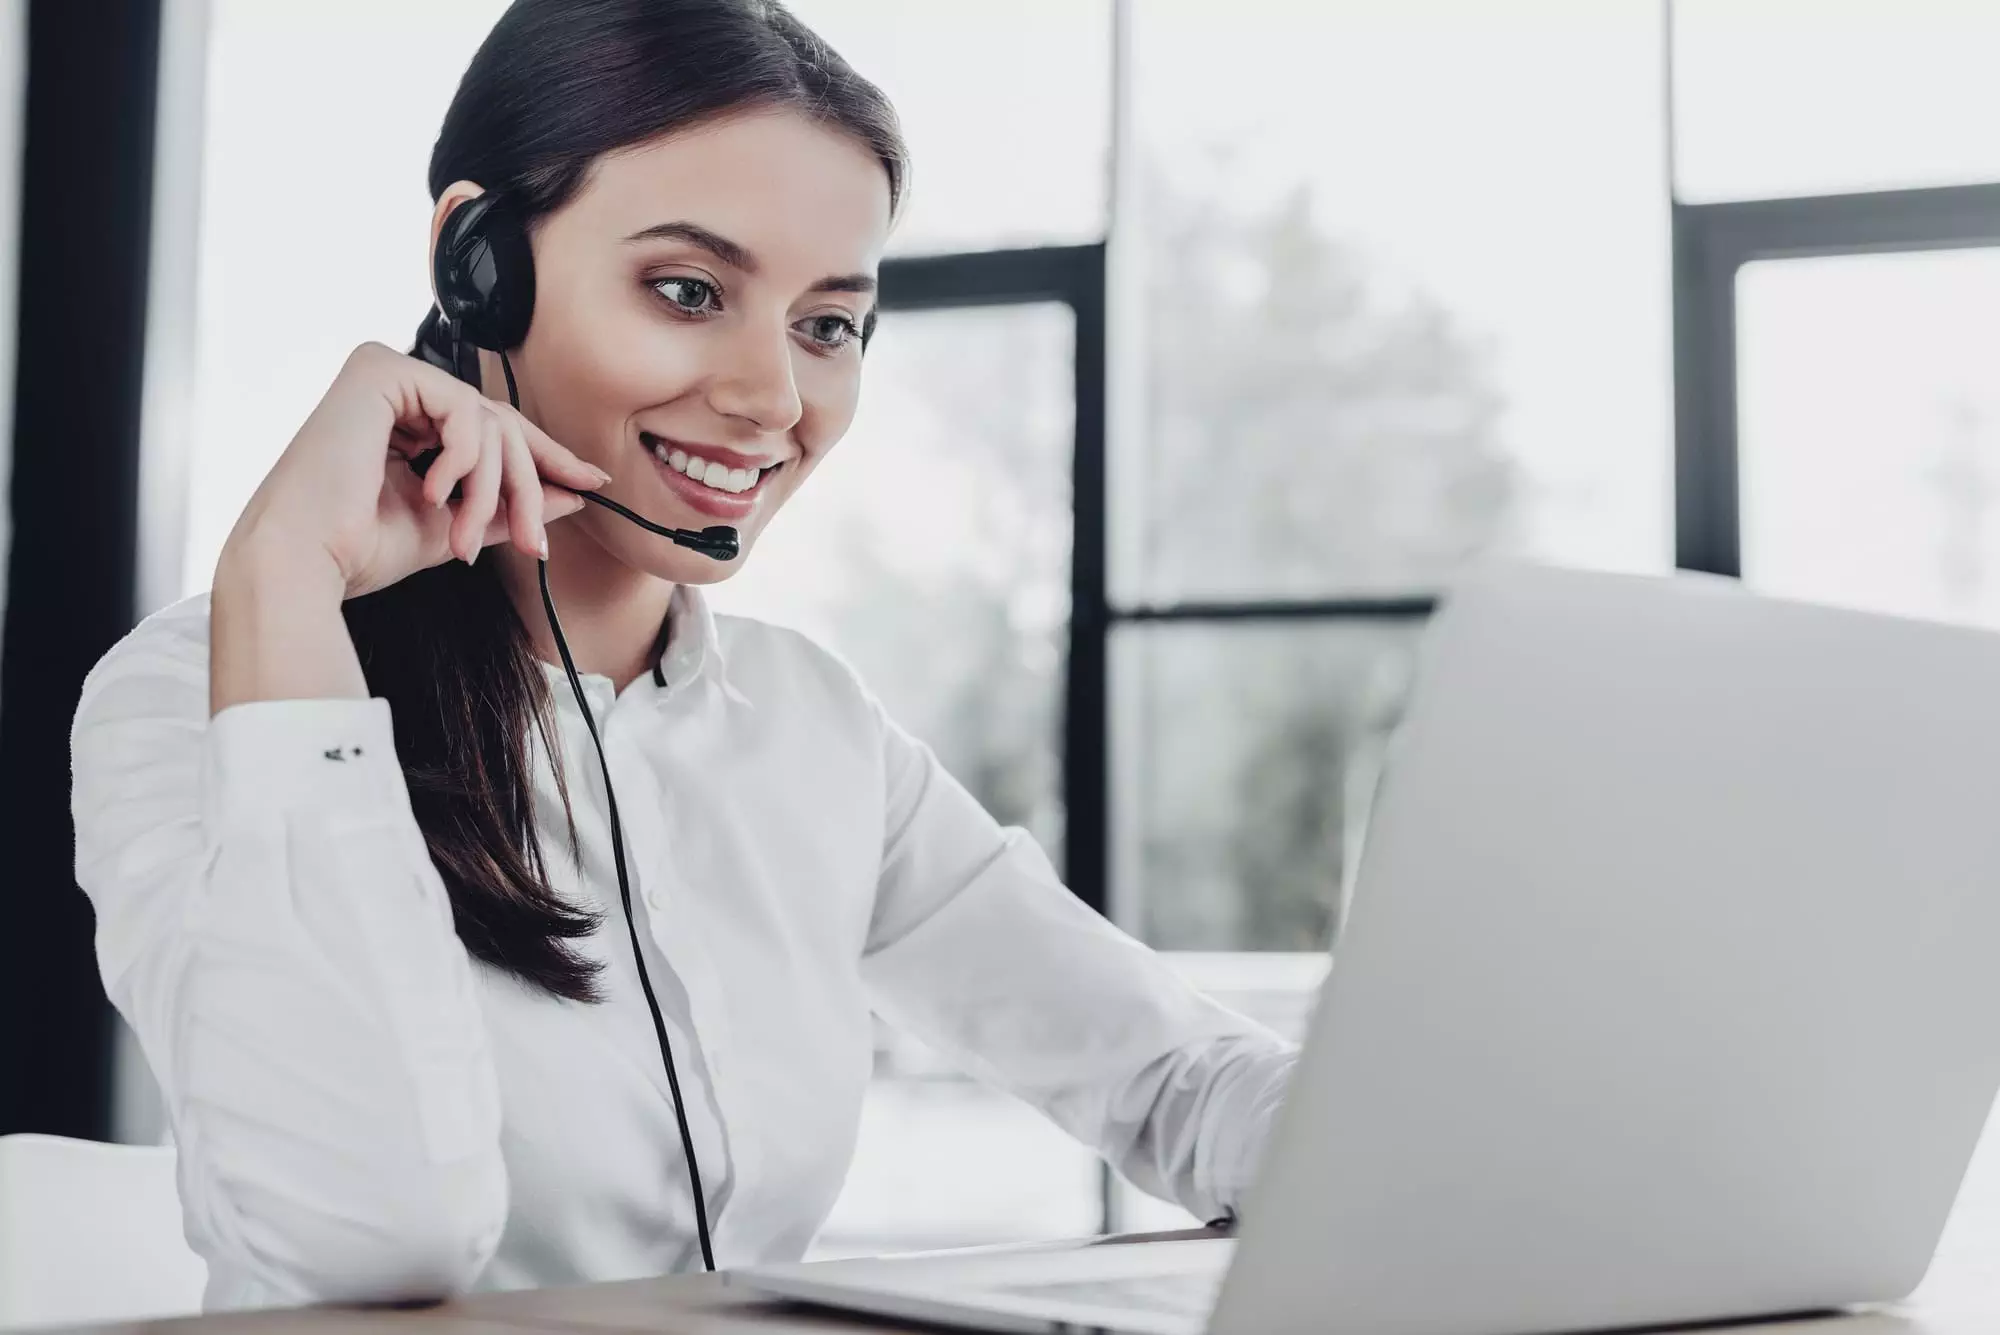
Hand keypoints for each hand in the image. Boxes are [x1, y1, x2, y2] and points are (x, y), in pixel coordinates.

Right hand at [219, 341, 608, 600]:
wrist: (305, 561)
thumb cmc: (358, 549)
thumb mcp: (453, 526)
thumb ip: (507, 506)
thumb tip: (573, 494)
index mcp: (406, 420)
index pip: (493, 429)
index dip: (545, 458)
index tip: (590, 483)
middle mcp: (396, 389)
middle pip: (499, 425)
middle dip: (525, 488)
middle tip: (536, 543)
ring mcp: (387, 374)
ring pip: (487, 421)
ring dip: (490, 489)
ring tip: (465, 536)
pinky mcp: (379, 370)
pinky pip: (462, 409)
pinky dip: (461, 460)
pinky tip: (432, 492)